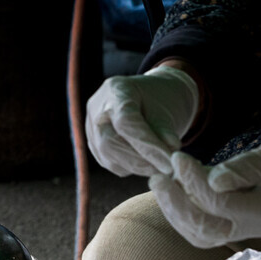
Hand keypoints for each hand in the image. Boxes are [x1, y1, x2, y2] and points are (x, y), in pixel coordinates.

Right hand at [85, 63, 199, 176]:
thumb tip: (170, 153)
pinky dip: (129, 167)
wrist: (151, 100)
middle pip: (108, 141)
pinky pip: (108, 162)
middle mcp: (96, 107)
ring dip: (136, 167)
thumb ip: (166, 130)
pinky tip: (147, 163)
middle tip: (166, 170)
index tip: (169, 163)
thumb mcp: (167, 109)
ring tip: (160, 166)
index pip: (125, 121)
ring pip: (106, 155)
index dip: (147, 144)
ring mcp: (91, 126)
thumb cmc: (161, 101)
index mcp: (116, 89)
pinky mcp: (93, 143)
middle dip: (139, 160)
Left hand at [150, 141, 260, 247]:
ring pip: (196, 234)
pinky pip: (194, 230)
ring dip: (172, 209)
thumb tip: (214, 182)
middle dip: (175, 204)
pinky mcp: (219, 229)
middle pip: (204, 229)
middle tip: (157, 179)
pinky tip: (169, 190)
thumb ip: (241, 171)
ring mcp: (233, 233)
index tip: (178, 158)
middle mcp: (246, 229)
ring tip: (160, 182)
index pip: (221, 204)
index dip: (195, 182)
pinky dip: (177, 212)